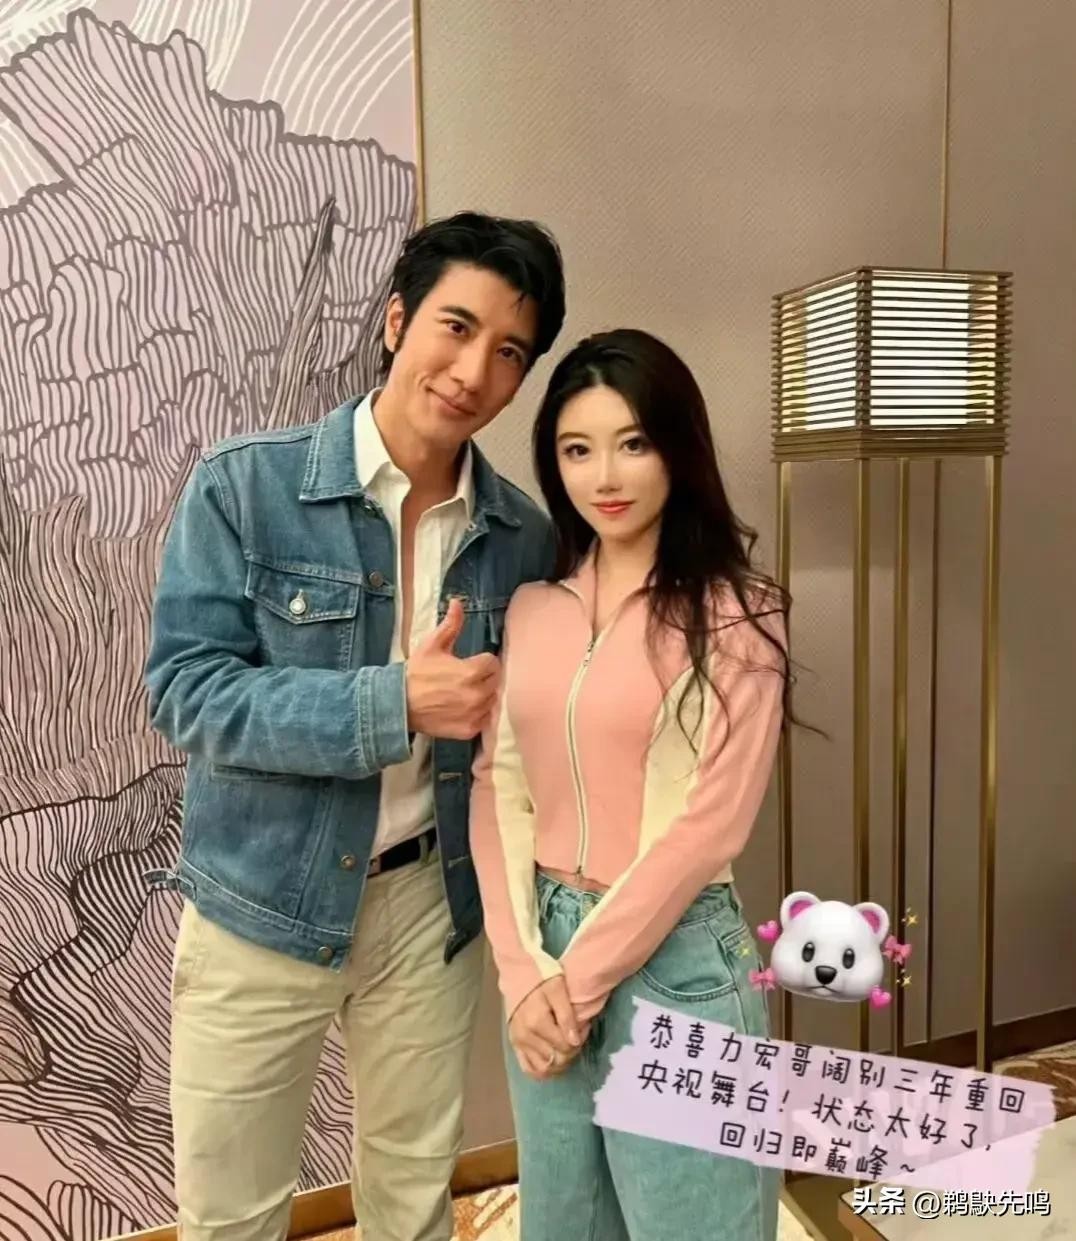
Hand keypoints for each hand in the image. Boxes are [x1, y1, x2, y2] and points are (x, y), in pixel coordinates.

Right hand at [405, 597, 499, 739]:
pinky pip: (483, 720)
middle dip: (485, 678)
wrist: (398, 704)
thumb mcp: (432, 645)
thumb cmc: (416, 673)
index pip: (493, 662)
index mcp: (472, 671)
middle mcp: (477, 695)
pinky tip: (463, 708)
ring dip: (484, 696)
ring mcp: (473, 714)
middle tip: (469, 678)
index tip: (472, 663)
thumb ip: (451, 624)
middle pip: (496, 682)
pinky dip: (477, 714)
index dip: (483, 661)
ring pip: (492, 701)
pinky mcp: (468, 730)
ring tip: (466, 693)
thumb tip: (457, 602)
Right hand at [509, 977, 588, 1078]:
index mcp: (537, 1022)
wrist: (518, 972)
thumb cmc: (541, 976)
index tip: (584, 1026)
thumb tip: (574, 1041)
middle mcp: (525, 1036)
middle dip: (571, 1052)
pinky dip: (542, 1070)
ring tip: (566, 1047)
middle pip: (556, 1059)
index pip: (565, 1046)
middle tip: (577, 1036)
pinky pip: (528, 1068)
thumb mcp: (558, 989)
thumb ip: (566, 1015)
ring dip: (559, 1063)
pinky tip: (553, 1061)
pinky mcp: (514, 1044)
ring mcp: (518, 1042)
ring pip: (543, 1069)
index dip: (579, 1040)